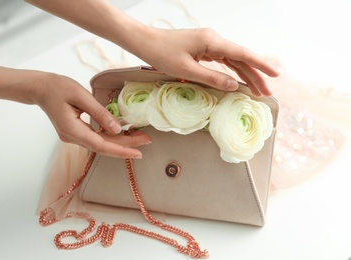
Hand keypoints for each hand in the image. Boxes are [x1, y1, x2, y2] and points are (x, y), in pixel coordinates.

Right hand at [34, 73, 150, 158]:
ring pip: (100, 144)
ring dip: (120, 142)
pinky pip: (96, 138)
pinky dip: (110, 137)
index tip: (139, 152)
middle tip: (147, 141)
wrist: (40, 88)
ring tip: (139, 137)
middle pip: (103, 147)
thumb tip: (118, 128)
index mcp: (72, 130)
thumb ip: (100, 113)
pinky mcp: (75, 133)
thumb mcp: (81, 96)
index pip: (101, 146)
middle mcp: (72, 138)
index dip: (121, 150)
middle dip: (126, 146)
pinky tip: (123, 133)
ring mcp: (73, 137)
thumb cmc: (58, 87)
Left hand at [137, 28, 279, 95]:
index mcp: (211, 41)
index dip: (260, 65)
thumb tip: (234, 86)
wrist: (145, 42)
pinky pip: (222, 60)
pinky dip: (231, 71)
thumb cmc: (161, 53)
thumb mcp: (186, 70)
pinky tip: (238, 80)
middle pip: (240, 58)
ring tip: (257, 89)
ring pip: (232, 60)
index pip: (242, 54)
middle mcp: (213, 40)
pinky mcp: (202, 48)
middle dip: (255, 75)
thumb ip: (211, 78)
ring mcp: (208, 44)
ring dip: (245, 74)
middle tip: (267, 92)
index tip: (276, 73)